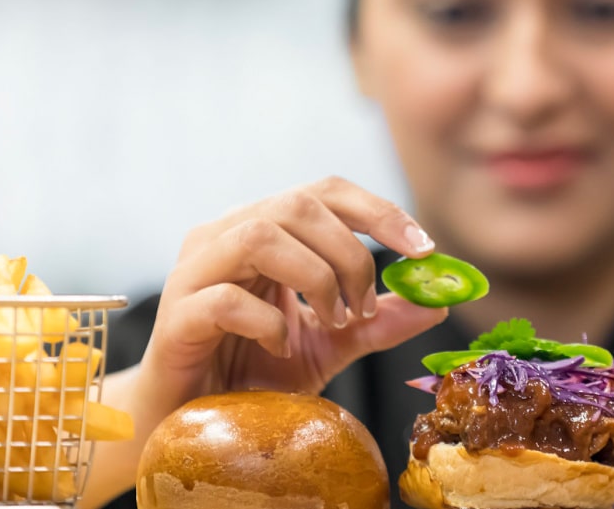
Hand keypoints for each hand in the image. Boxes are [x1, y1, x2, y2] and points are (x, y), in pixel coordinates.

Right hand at [140, 176, 444, 404]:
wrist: (193, 422)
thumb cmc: (255, 371)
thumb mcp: (332, 343)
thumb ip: (378, 320)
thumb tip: (437, 302)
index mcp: (264, 229)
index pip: (325, 192)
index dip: (379, 211)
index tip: (424, 249)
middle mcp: (225, 235)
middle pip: (298, 205)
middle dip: (350, 254)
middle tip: (365, 306)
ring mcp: (194, 272)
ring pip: (260, 236)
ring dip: (314, 279)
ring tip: (332, 322)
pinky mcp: (175, 317)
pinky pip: (225, 300)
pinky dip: (267, 322)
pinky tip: (281, 347)